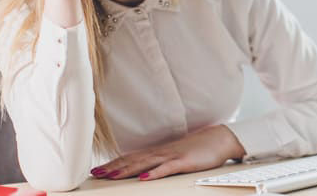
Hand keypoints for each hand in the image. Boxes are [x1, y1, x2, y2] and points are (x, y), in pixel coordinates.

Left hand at [90, 125, 245, 180]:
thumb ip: (163, 160)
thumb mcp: (178, 154)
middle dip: (113, 167)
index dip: (115, 163)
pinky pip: (167, 168)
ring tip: (110, 176)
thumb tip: (148, 168)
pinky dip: (154, 173)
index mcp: (160, 151)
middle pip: (133, 159)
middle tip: (95, 174)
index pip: (132, 157)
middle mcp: (163, 152)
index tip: (98, 169)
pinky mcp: (185, 161)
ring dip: (127, 170)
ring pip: (145, 163)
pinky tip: (143, 178)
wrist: (221, 138)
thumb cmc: (201, 147)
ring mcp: (173, 155)